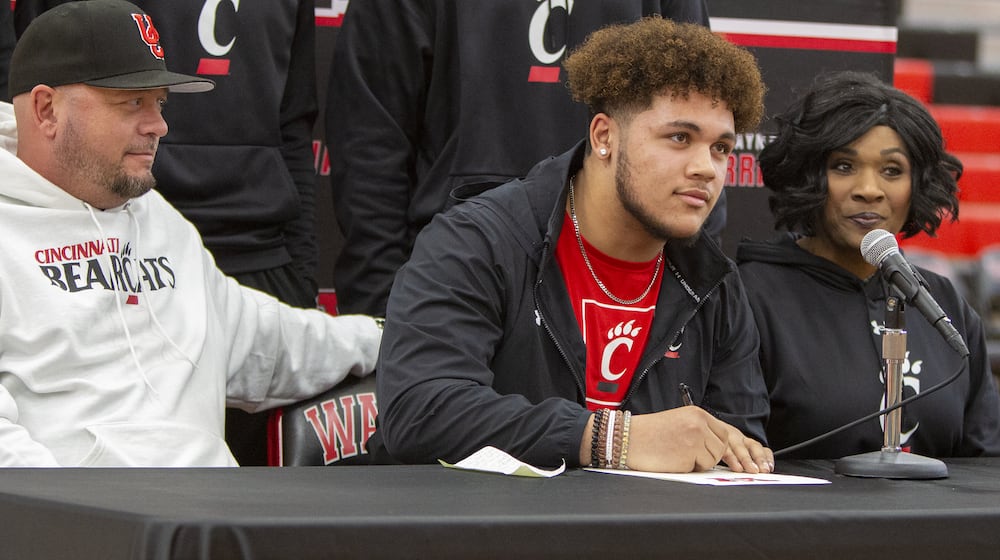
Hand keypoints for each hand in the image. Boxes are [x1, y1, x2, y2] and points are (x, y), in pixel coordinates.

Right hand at [624, 407, 772, 473]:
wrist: (628, 438)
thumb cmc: (651, 434)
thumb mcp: (680, 423)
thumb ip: (701, 431)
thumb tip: (723, 449)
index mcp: (697, 414)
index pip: (727, 432)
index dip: (739, 449)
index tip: (751, 463)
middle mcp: (699, 423)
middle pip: (724, 446)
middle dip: (730, 459)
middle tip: (744, 470)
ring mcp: (694, 438)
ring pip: (714, 458)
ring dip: (701, 462)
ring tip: (679, 454)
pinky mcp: (688, 453)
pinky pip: (700, 467)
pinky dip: (691, 467)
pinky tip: (675, 459)